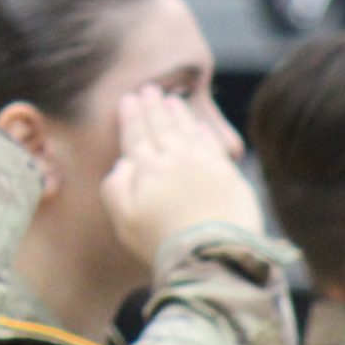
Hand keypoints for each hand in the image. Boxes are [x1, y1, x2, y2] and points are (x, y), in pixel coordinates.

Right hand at [99, 87, 265, 264]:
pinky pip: (214, 146)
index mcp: (147, 168)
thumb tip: (123, 163)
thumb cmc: (161, 242)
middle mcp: (176, 159)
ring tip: (172, 100)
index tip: (128, 99)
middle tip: (149, 90)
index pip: (136, 136)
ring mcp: (205, 165)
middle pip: (162, 127)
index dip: (131, 116)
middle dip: (154, 107)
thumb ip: (115, 188)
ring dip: (179, 114)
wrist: (211, 254)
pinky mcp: (229, 176)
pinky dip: (205, 133)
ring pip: (188, 131)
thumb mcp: (124, 220)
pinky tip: (201, 127)